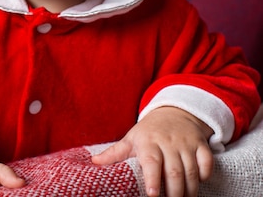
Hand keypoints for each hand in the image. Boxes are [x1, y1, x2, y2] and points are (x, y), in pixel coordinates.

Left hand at [92, 106, 213, 196]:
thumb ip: (114, 153)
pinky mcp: (201, 145)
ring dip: (190, 189)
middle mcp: (168, 143)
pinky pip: (207, 163)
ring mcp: (186, 144)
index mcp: (148, 142)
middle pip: (174, 172)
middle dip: (174, 192)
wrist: (174, 112)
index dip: (153, 179)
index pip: (151, 162)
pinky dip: (205, 174)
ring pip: (191, 171)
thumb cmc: (149, 131)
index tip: (153, 194)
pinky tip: (199, 182)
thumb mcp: (131, 139)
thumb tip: (93, 162)